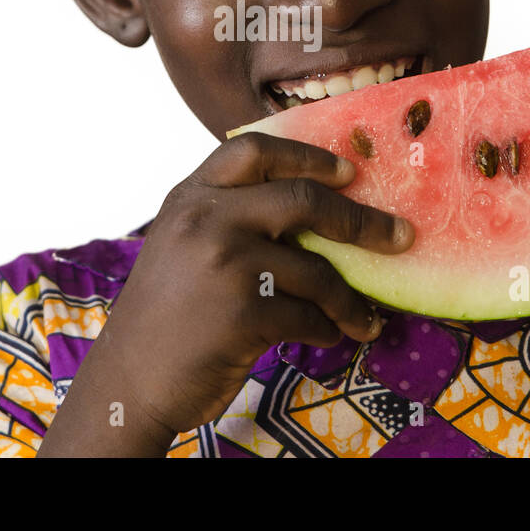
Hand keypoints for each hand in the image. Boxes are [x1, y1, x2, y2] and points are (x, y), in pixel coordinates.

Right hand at [50, 132, 412, 446]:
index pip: (253, 150)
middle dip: (361, 221)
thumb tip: (314, 210)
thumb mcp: (181, 245)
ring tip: (365, 318)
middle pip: (303, 200)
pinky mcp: (243, 312)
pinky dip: (327, 329)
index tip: (349, 171)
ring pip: (316, 270)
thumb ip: (227, 217)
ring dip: (350, 299)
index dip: (307, 156)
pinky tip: (330, 336)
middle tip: (399, 236)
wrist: (129, 380)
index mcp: (191, 197)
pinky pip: (308, 315)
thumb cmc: (164, 316)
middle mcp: (207, 220)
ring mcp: (225, 264)